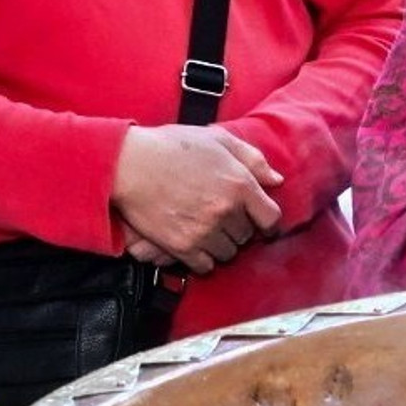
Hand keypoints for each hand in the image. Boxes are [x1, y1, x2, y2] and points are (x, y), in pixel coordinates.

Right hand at [111, 124, 280, 269]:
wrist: (130, 164)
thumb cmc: (171, 146)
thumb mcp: (217, 139)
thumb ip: (252, 159)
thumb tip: (275, 180)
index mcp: (240, 184)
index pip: (271, 218)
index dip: (268, 223)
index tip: (261, 224)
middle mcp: (227, 211)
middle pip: (247, 236)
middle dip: (238, 227)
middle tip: (221, 216)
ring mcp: (205, 231)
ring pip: (228, 253)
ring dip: (221, 244)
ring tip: (206, 228)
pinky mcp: (183, 247)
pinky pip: (205, 266)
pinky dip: (202, 258)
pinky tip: (194, 244)